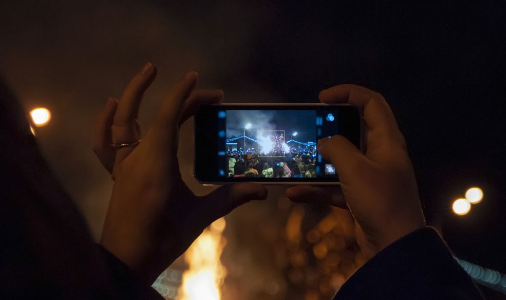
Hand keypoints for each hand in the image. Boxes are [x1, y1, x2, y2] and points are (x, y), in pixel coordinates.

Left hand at [92, 63, 267, 282]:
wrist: (126, 260)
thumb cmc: (162, 239)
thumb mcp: (199, 216)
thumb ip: (230, 198)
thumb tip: (262, 190)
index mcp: (157, 163)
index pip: (169, 117)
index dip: (183, 94)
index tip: (197, 79)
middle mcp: (136, 158)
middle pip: (153, 114)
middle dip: (176, 95)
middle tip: (198, 84)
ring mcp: (123, 165)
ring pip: (122, 121)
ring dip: (134, 93)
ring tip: (149, 72)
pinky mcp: (118, 174)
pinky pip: (105, 143)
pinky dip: (107, 122)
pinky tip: (113, 106)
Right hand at [286, 85, 424, 259]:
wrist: (393, 246)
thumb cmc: (380, 201)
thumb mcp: (355, 169)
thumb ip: (337, 148)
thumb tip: (324, 141)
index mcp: (387, 141)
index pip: (372, 103)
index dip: (348, 93)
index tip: (322, 98)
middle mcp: (381, 154)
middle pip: (354, 130)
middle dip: (330, 128)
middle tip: (309, 127)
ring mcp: (370, 176)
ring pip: (341, 160)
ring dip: (319, 162)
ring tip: (297, 161)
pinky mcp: (361, 196)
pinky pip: (335, 186)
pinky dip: (318, 189)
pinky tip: (295, 193)